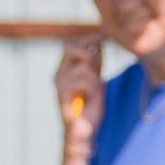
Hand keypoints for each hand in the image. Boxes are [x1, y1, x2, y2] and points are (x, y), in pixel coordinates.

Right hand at [55, 37, 104, 155]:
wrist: (84, 130)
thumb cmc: (90, 107)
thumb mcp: (96, 80)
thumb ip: (95, 63)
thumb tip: (98, 44)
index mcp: (66, 68)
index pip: (73, 43)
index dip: (89, 37)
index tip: (105, 35)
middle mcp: (59, 72)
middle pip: (71, 46)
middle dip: (88, 50)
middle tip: (97, 65)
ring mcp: (59, 81)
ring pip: (84, 66)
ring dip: (94, 78)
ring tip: (92, 91)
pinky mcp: (61, 91)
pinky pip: (83, 79)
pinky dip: (91, 86)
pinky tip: (88, 96)